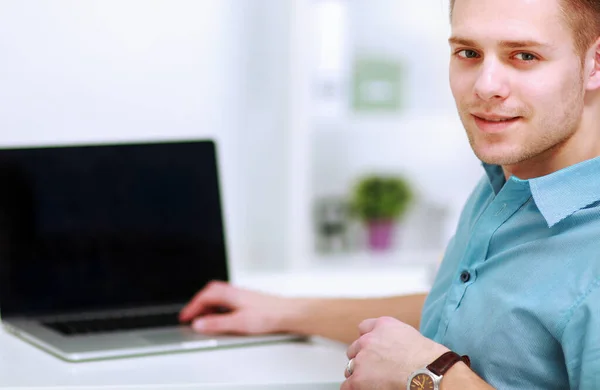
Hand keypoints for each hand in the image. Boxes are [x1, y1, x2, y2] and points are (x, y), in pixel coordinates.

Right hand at [178, 280, 295, 334]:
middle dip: (199, 303)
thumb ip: (218, 323)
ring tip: (205, 319)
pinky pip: (228, 301)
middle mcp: (236, 292)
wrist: (290, 313)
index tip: (185, 317)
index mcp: (231, 293)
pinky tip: (223, 318)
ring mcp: (243, 296)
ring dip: (209, 306)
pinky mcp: (249, 302)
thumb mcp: (239, 322)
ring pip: (220, 296)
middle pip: (211, 292)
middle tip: (191, 316)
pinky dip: (219, 308)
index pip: (205, 296)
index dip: (192, 306)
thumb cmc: (270, 314)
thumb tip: (200, 324)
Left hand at [342, 316, 448, 389]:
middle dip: (363, 358)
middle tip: (375, 370)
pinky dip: (354, 388)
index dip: (368, 340)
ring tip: (375, 382)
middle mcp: (369, 339)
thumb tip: (392, 349)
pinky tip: (366, 389)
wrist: (430, 373)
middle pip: (355, 348)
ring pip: (351, 367)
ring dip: (359, 374)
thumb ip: (394, 338)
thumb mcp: (411, 337)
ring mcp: (362, 358)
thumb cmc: (430, 360)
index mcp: (383, 325)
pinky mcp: (358, 378)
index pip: (364, 328)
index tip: (372, 349)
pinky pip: (347, 385)